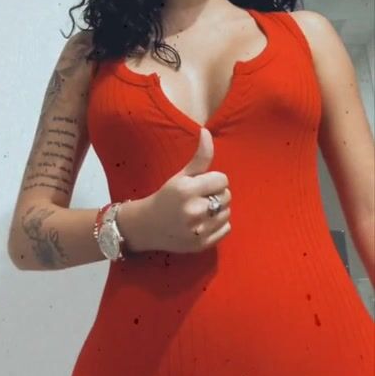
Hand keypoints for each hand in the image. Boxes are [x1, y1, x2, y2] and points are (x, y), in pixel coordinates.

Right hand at [144, 127, 231, 253]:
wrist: (147, 226)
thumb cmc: (166, 196)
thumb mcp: (181, 175)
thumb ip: (200, 156)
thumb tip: (207, 131)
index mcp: (187, 190)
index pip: (222, 179)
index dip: (213, 180)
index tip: (201, 184)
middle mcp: (194, 211)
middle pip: (226, 196)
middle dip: (215, 194)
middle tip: (199, 197)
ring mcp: (198, 230)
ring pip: (227, 212)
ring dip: (218, 210)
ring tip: (201, 210)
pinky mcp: (202, 244)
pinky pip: (226, 228)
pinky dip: (219, 225)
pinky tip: (203, 223)